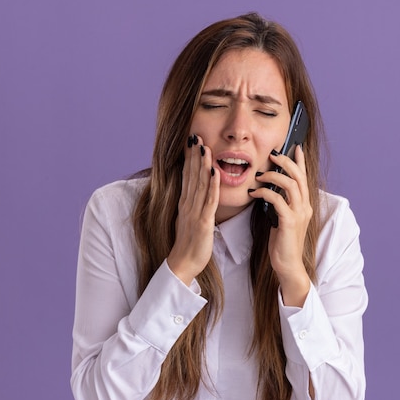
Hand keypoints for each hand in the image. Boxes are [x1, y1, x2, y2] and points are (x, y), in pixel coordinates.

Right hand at [167, 135, 219, 285]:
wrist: (183, 263)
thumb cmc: (189, 243)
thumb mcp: (189, 219)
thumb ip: (192, 204)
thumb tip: (194, 192)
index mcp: (185, 203)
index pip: (187, 176)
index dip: (190, 158)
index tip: (192, 142)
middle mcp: (188, 204)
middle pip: (191, 175)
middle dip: (194, 156)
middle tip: (196, 136)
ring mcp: (195, 212)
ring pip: (200, 184)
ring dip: (202, 165)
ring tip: (205, 148)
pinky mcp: (203, 222)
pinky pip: (209, 201)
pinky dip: (212, 185)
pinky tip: (215, 172)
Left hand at [248, 146, 311, 305]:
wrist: (288, 265)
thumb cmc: (282, 242)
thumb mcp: (281, 218)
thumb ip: (281, 203)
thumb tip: (270, 188)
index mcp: (304, 204)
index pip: (304, 177)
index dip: (300, 160)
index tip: (295, 146)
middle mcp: (304, 206)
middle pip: (299, 176)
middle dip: (286, 162)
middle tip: (272, 155)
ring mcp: (298, 213)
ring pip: (290, 184)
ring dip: (273, 175)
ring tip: (259, 174)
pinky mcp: (289, 222)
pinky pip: (278, 200)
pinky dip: (265, 192)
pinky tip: (255, 191)